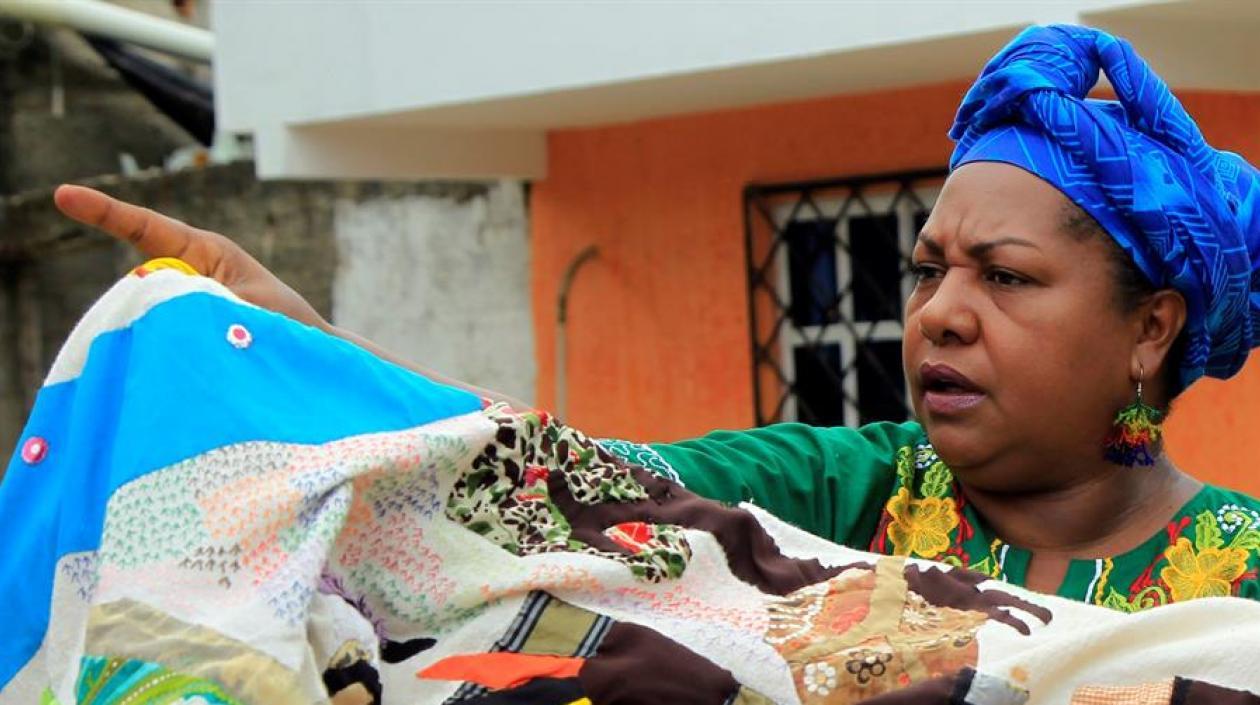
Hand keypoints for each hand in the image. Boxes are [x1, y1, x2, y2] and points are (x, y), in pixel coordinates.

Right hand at [53, 184, 328, 330]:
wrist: (309, 355)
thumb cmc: (288, 324)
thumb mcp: (250, 309)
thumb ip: (206, 302)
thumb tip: (156, 302)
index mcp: (207, 251)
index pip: (148, 228)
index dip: (105, 213)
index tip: (64, 196)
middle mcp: (189, 269)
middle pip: (142, 276)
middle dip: (147, 300)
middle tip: (202, 322)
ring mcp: (183, 297)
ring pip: (149, 306)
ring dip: (165, 328)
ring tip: (216, 344)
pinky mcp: (182, 325)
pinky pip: (160, 330)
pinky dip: (167, 344)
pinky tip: (191, 362)